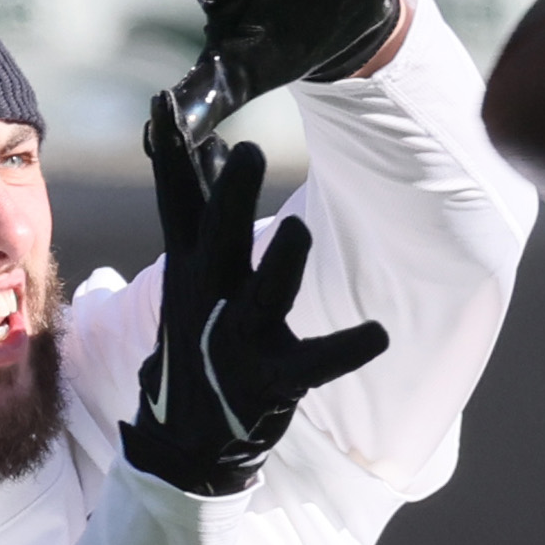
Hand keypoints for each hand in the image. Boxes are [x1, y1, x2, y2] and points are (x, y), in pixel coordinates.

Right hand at [120, 92, 389, 496]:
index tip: (165, 106)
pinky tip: (380, 334)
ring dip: (280, 265)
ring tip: (299, 229)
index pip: (177, 204)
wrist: (185, 438)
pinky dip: (346, 349)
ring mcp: (237, 342)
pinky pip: (315, 363)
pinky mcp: (270, 380)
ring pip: (263, 297)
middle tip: (249, 151)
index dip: (171, 156)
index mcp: (191, 271)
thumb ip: (204, 216)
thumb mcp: (193, 276)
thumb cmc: (197, 342)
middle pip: (216, 240)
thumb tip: (217, 147)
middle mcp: (209, 300)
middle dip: (229, 197)